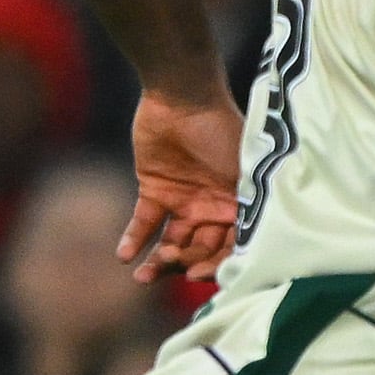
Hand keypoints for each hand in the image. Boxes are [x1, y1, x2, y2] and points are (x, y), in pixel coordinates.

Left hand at [121, 93, 243, 279]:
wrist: (184, 98)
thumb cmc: (222, 131)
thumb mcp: (244, 174)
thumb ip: (247, 209)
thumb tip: (250, 253)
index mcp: (240, 207)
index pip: (231, 248)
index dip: (216, 264)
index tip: (198, 274)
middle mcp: (213, 210)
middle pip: (200, 249)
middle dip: (185, 262)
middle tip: (171, 266)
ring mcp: (184, 202)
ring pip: (171, 241)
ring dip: (158, 261)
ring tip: (142, 277)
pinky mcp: (154, 191)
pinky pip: (144, 223)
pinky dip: (134, 240)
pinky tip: (124, 256)